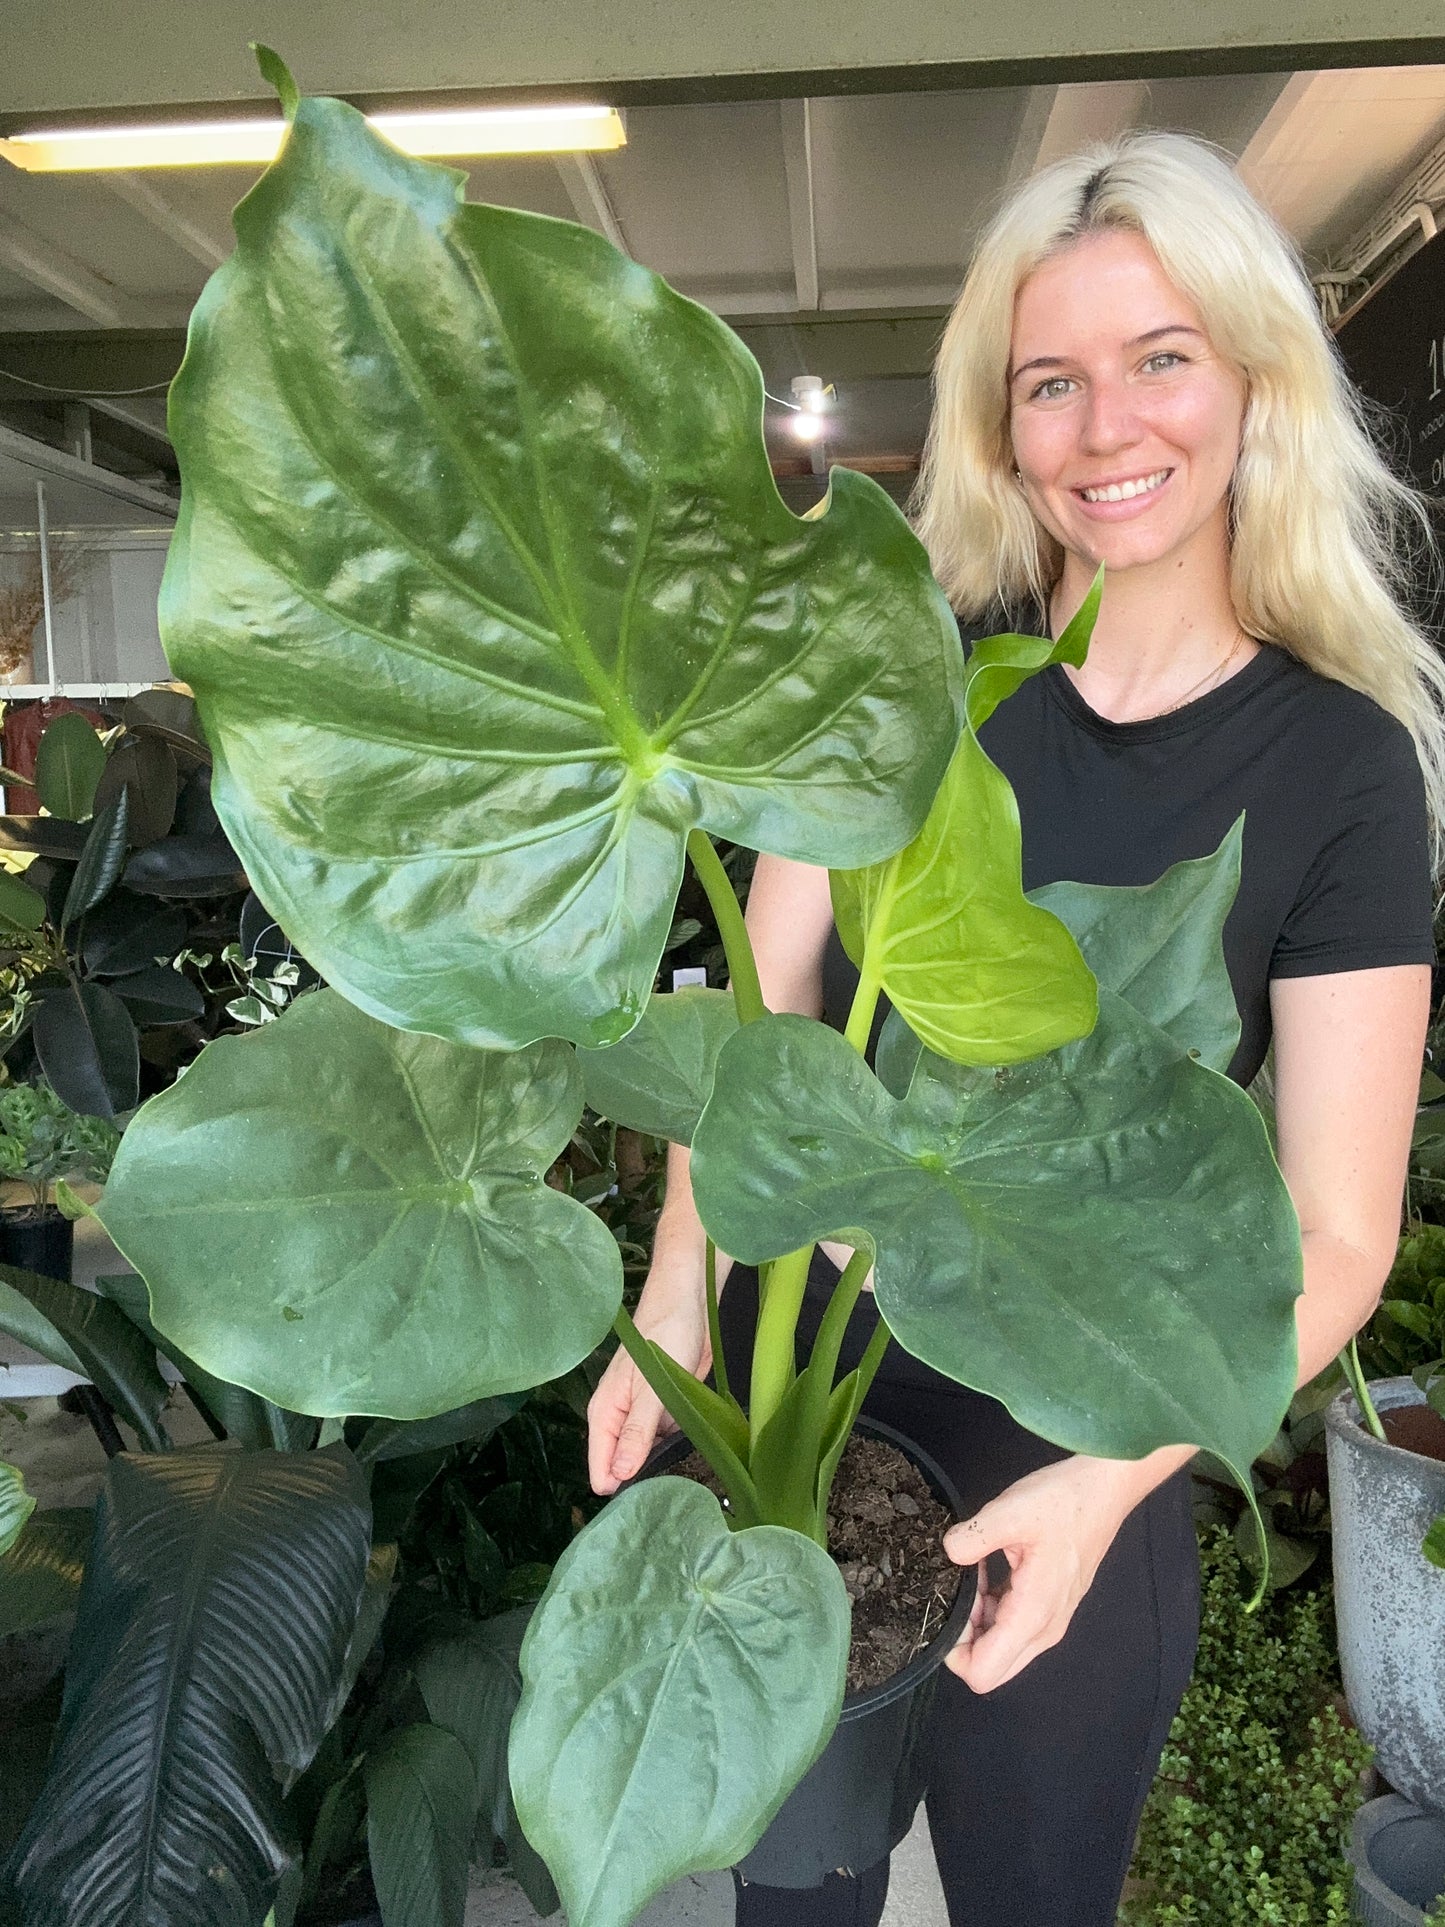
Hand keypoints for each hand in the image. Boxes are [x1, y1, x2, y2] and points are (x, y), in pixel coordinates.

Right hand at [586, 1272, 710, 1496]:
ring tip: (676, 1478)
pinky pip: (666, 1438)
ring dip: (659, 1462)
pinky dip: (675, 1443)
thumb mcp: (651, 1389)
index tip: (636, 1509)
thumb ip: (636, 1432)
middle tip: (659, 1500)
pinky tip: (688, 1447)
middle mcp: (621, 1417)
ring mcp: (644, 1414)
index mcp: (606, 1412)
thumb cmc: (666, 1335)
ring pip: (646, 1454)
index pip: (600, 1465)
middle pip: (621, 1464)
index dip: (614, 1487)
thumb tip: (619, 1475)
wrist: (690, 1303)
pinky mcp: (666, 1409)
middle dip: (638, 1479)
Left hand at [941, 1455, 1144, 1693]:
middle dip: (965, 1639)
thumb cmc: (1065, 1502)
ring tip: (975, 1574)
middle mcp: (1043, 1629)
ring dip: (978, 1621)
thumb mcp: (1010, 1512)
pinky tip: (987, 1571)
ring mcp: (1049, 1620)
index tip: (949, 1609)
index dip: (954, 1652)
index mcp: (1032, 1615)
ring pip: (1001, 1648)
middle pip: (991, 1668)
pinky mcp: (1050, 1606)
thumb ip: (972, 1539)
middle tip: (962, 1592)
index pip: (983, 1673)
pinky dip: (992, 1609)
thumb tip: (949, 1554)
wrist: (1104, 1491)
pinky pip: (1012, 1627)